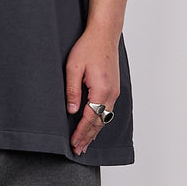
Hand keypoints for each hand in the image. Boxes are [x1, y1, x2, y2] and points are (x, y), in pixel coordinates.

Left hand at [65, 24, 119, 155]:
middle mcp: (111, 93)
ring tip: (85, 144)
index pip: (90, 118)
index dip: (80, 133)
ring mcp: (114, 91)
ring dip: (94, 132)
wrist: (104, 34)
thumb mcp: (73, 68)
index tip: (73, 144)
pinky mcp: (114, 88)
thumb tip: (72, 111)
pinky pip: (107, 110)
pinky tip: (95, 127)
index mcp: (101, 90)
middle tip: (78, 151)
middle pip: (99, 122)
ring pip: (105, 118)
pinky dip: (100, 121)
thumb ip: (72, 90)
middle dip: (88, 137)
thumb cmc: (88, 48)